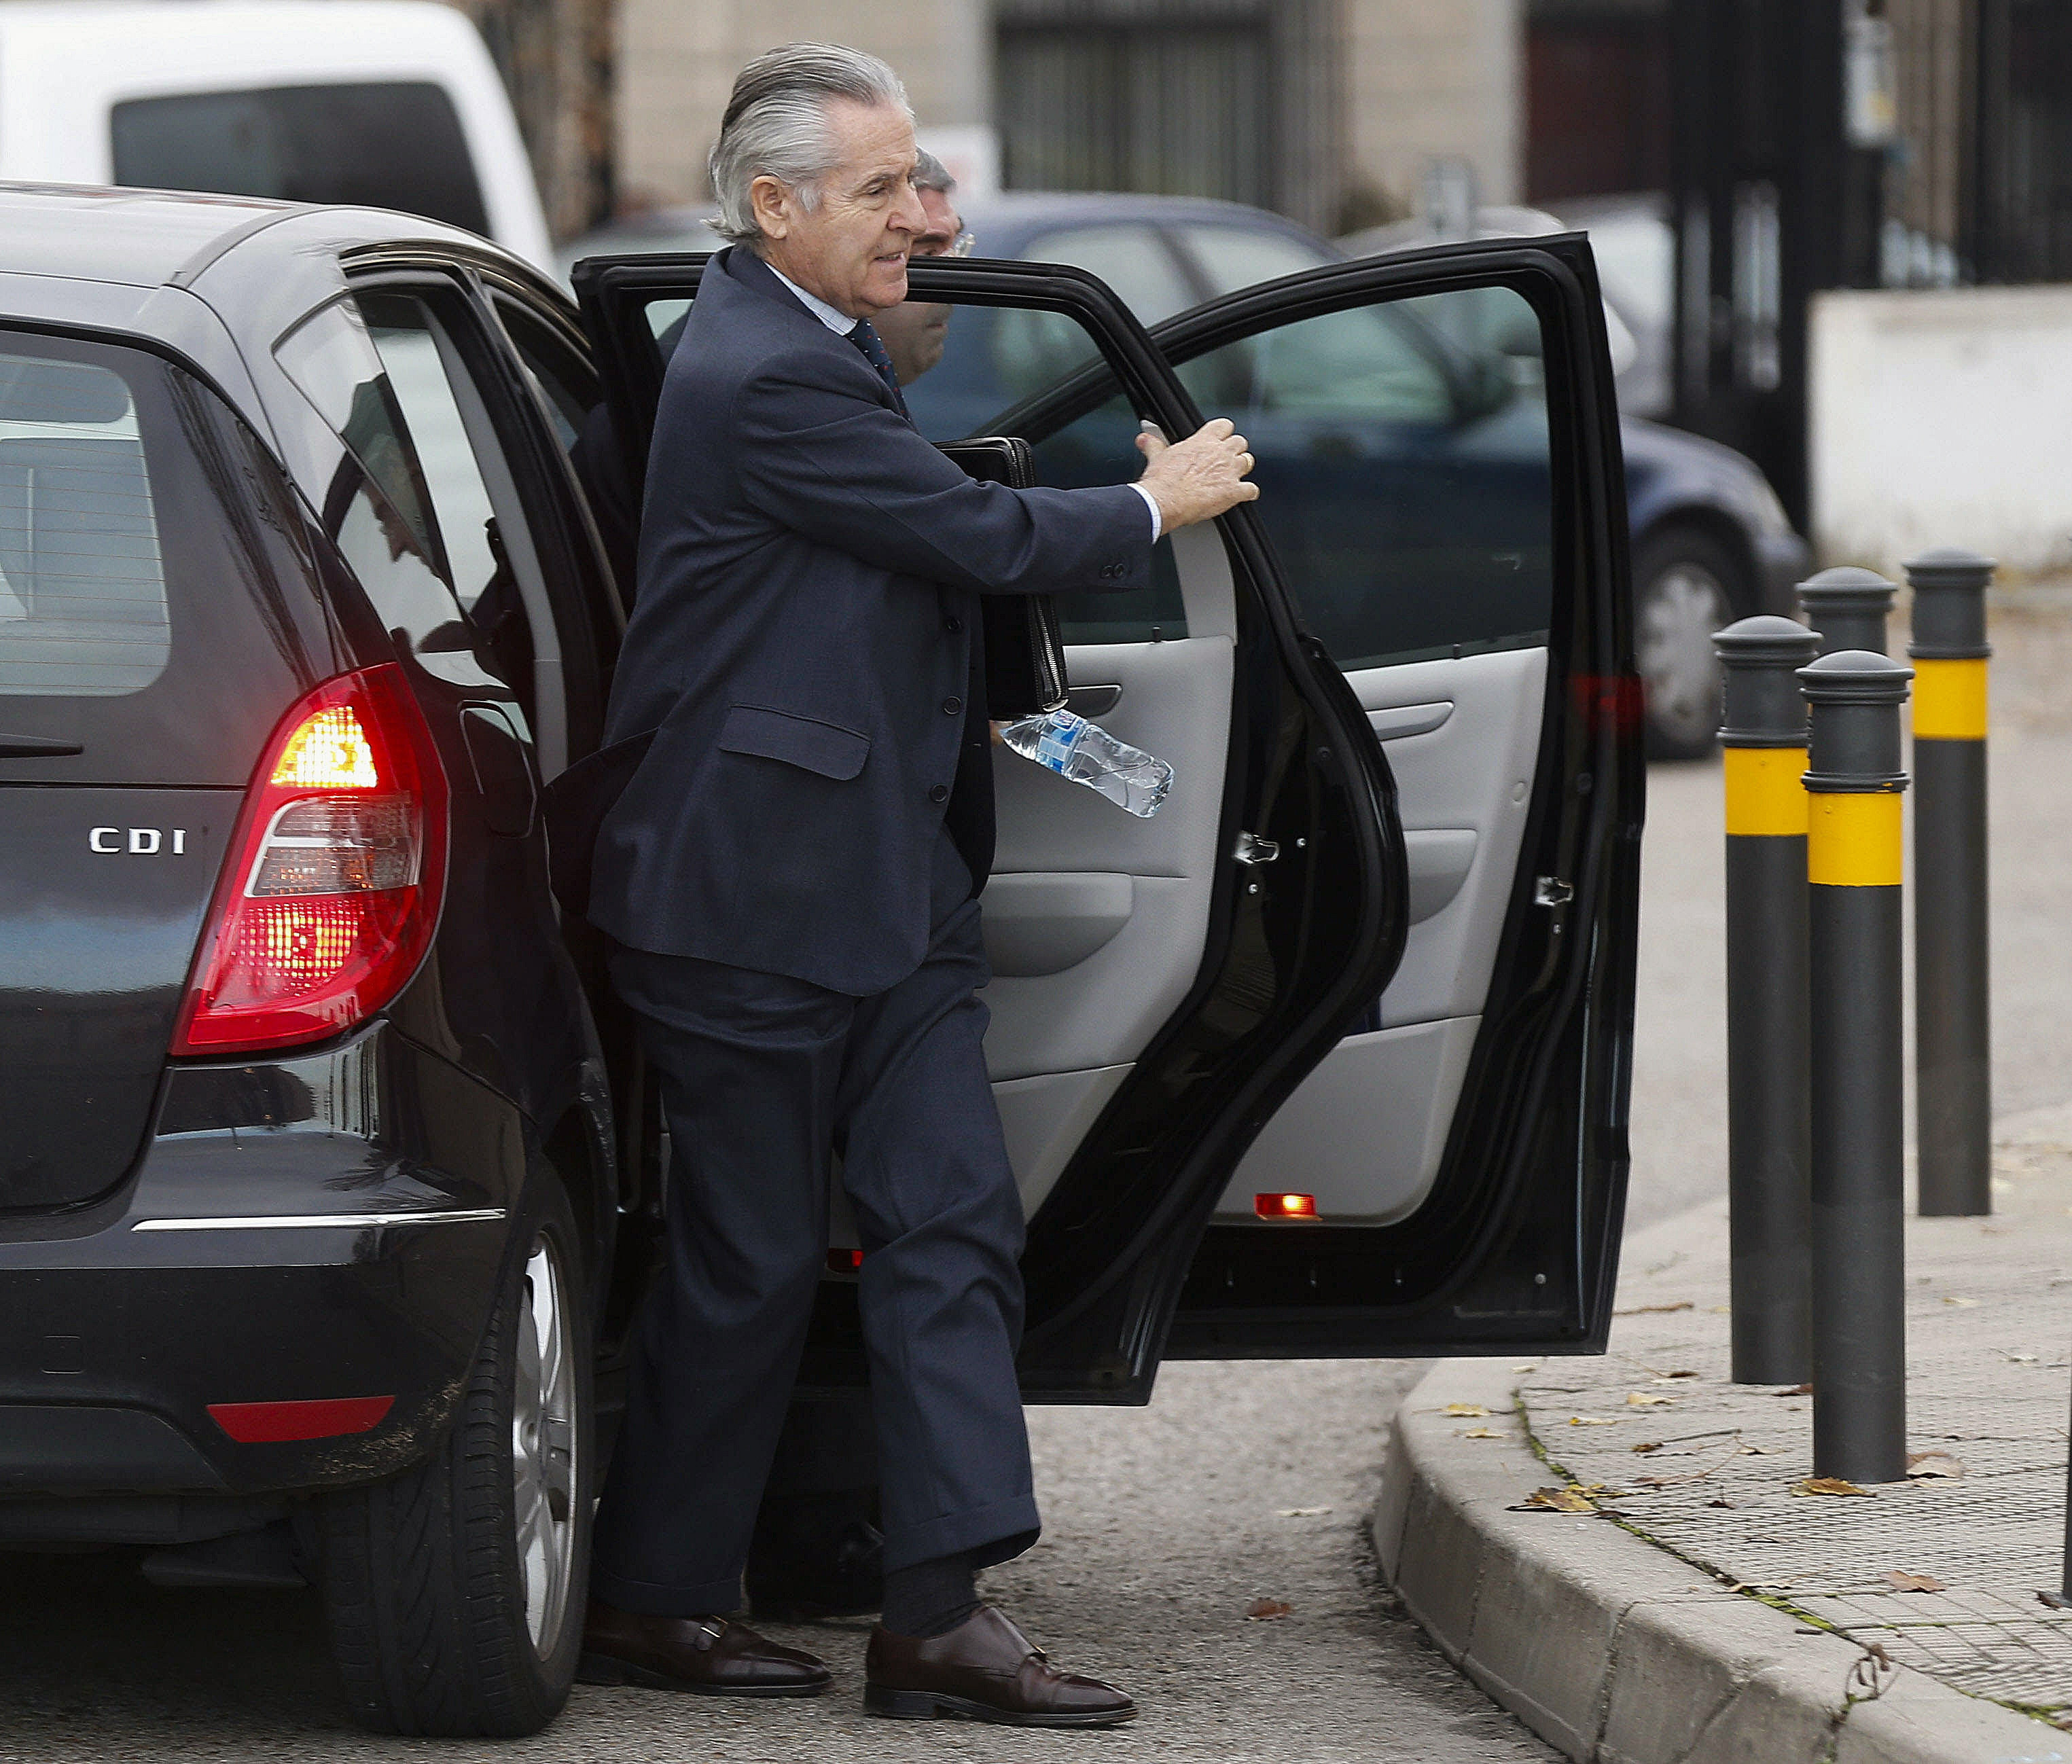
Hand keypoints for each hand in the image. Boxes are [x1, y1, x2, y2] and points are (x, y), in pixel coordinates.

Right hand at [1134, 418, 1258, 533]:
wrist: (1164, 502)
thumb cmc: (1161, 481)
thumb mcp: (1157, 457)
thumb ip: (1154, 445)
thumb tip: (1144, 439)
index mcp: (1203, 441)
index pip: (1224, 425)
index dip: (1224, 433)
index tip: (1220, 439)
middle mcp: (1220, 453)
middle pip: (1240, 442)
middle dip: (1235, 450)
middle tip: (1227, 459)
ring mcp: (1229, 472)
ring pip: (1248, 461)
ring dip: (1242, 468)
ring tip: (1234, 475)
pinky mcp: (1233, 492)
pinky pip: (1251, 490)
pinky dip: (1249, 493)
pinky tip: (1244, 495)